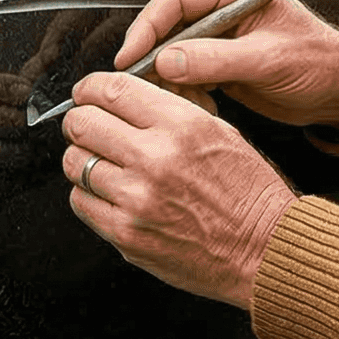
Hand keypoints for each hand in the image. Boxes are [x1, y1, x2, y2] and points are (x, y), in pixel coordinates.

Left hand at [60, 71, 296, 308]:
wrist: (264, 250)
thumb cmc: (247, 192)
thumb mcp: (220, 131)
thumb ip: (170, 110)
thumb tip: (124, 97)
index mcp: (182, 125)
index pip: (111, 89)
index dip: (90, 88)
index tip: (87, 93)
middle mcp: (155, 157)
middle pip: (82, 123)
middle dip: (80, 121)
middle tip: (88, 127)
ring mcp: (136, 198)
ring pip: (75, 162)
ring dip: (83, 159)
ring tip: (102, 163)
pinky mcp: (126, 234)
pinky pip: (81, 202)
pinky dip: (88, 194)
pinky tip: (109, 194)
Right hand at [114, 0, 338, 132]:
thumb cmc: (320, 63)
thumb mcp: (268, 60)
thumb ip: (217, 59)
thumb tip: (167, 61)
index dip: (148, 27)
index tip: (132, 57)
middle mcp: (222, 4)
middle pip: (166, 25)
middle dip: (154, 58)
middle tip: (143, 85)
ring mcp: (218, 33)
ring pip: (170, 52)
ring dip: (170, 80)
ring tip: (184, 102)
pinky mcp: (217, 59)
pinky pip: (184, 72)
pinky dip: (184, 91)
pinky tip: (200, 106)